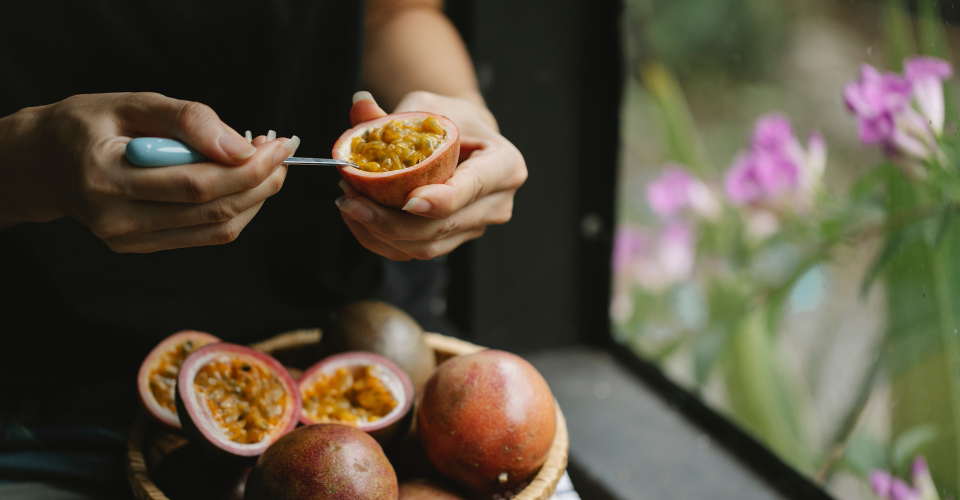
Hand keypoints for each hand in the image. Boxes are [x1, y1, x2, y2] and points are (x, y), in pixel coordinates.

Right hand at [0, 92, 298, 251]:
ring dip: (255, 198)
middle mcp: (117, 218)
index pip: (196, 183)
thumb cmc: (88, 126)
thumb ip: (186, 120)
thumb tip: (241, 146)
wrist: (45, 163)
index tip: (279, 143)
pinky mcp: (142, 247)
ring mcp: (129, 240)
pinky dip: (236, 211)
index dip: (248, 167)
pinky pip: (205, 235)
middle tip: (282, 152)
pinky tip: (244, 184)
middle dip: (260, 181)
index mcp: (107, 177)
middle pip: (213, 210)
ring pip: (216, 229)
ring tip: (268, 165)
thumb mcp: (131, 104)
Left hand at [336, 91, 526, 259]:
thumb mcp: (426, 106)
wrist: (463, 140)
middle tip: (352, 198)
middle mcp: (496, 204)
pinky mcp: (453, 241)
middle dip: (392, 219)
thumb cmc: (451, 120)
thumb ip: (393, 113)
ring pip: (426, 246)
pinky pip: (413, 252)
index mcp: (504, 166)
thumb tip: (359, 104)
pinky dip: (381, 240)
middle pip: (443, 225)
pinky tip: (357, 218)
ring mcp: (476, 228)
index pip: (473, 187)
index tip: (407, 201)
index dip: (442, 199)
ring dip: (381, 231)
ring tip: (349, 203)